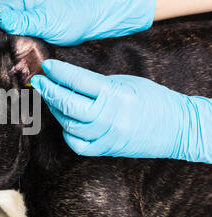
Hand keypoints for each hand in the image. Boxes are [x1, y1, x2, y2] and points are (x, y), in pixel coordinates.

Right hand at [0, 0, 154, 45]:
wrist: (92, 19)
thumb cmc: (73, 17)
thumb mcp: (45, 21)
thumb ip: (22, 21)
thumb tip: (1, 20)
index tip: (6, 48)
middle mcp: (18, 4)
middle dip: (3, 40)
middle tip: (15, 55)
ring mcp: (24, 14)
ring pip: (7, 32)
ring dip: (12, 44)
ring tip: (22, 55)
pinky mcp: (30, 24)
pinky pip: (17, 35)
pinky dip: (20, 44)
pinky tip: (27, 51)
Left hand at [30, 59, 211, 162]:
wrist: (177, 127)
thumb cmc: (153, 100)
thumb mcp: (126, 83)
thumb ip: (97, 84)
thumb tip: (69, 80)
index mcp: (115, 95)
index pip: (78, 81)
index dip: (58, 72)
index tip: (46, 67)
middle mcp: (109, 117)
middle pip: (68, 103)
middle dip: (49, 90)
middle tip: (38, 81)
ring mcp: (106, 136)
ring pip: (69, 124)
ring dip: (56, 109)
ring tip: (52, 98)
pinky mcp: (106, 149)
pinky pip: (77, 144)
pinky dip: (68, 132)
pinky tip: (66, 121)